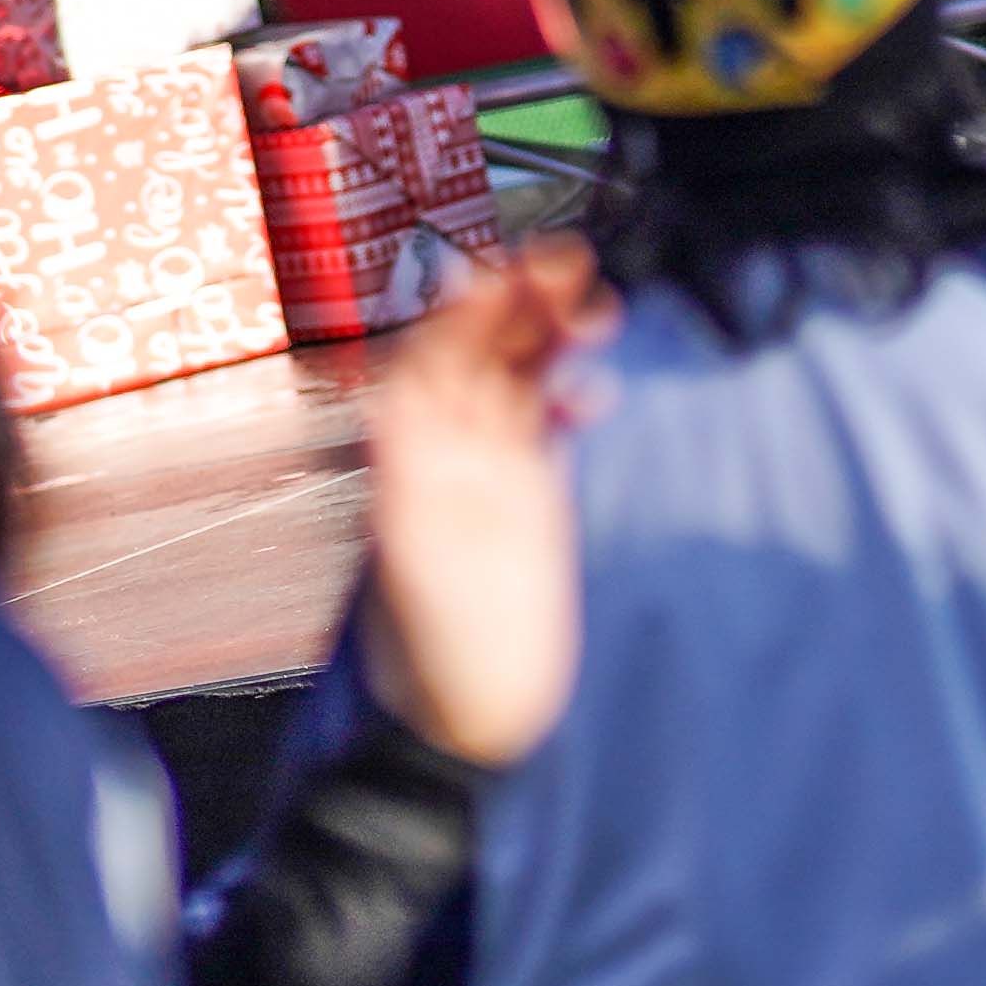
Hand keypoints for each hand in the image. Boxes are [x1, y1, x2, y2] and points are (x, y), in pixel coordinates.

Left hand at [354, 238, 610, 765]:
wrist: (472, 724)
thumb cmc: (431, 658)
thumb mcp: (410, 566)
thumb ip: (408, 481)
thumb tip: (390, 400)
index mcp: (404, 460)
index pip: (429, 358)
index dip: (462, 310)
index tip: (502, 272)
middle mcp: (441, 454)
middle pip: (477, 354)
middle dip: (517, 302)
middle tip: (567, 261)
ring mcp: (486, 471)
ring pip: (515, 377)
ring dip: (548, 334)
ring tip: (593, 303)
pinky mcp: (527, 498)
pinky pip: (542, 423)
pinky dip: (567, 394)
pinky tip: (595, 391)